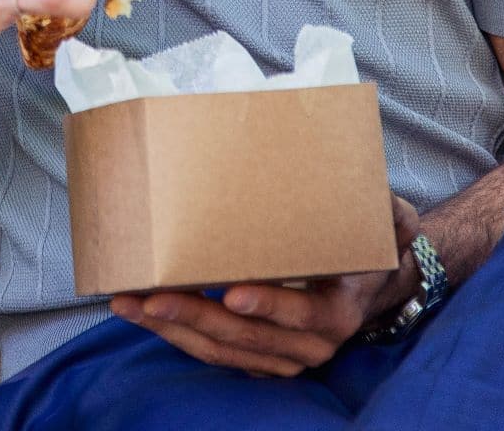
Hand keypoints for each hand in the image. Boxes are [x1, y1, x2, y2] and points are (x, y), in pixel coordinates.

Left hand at [111, 195, 422, 377]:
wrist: (373, 281)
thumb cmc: (356, 238)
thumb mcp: (365, 219)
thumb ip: (348, 196)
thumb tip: (316, 145)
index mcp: (339, 309)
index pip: (303, 313)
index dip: (270, 304)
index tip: (233, 292)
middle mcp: (312, 343)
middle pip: (247, 336)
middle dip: (194, 316)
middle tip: (151, 296)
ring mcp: (284, 357)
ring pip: (222, 349)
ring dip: (172, 328)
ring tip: (130, 305)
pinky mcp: (260, 358)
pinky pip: (213, 352)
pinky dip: (176, 334)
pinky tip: (143, 313)